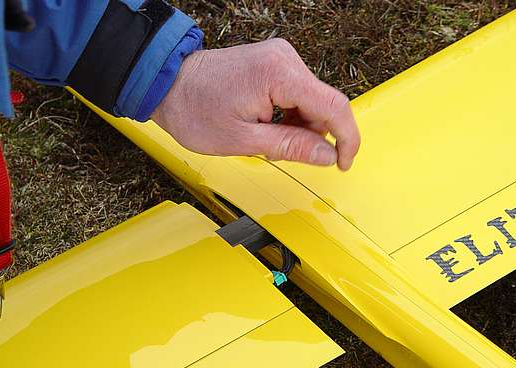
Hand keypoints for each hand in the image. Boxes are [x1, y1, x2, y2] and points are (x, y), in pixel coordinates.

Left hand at [151, 38, 360, 168]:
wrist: (169, 85)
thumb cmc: (194, 110)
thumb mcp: (243, 140)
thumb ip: (291, 147)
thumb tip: (328, 155)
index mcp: (278, 74)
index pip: (333, 106)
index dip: (346, 139)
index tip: (344, 162)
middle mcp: (284, 59)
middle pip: (324, 104)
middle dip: (314, 135)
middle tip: (284, 152)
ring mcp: (279, 58)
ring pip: (312, 100)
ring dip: (301, 126)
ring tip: (267, 138)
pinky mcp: (273, 62)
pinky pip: (297, 93)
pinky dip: (291, 115)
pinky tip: (268, 125)